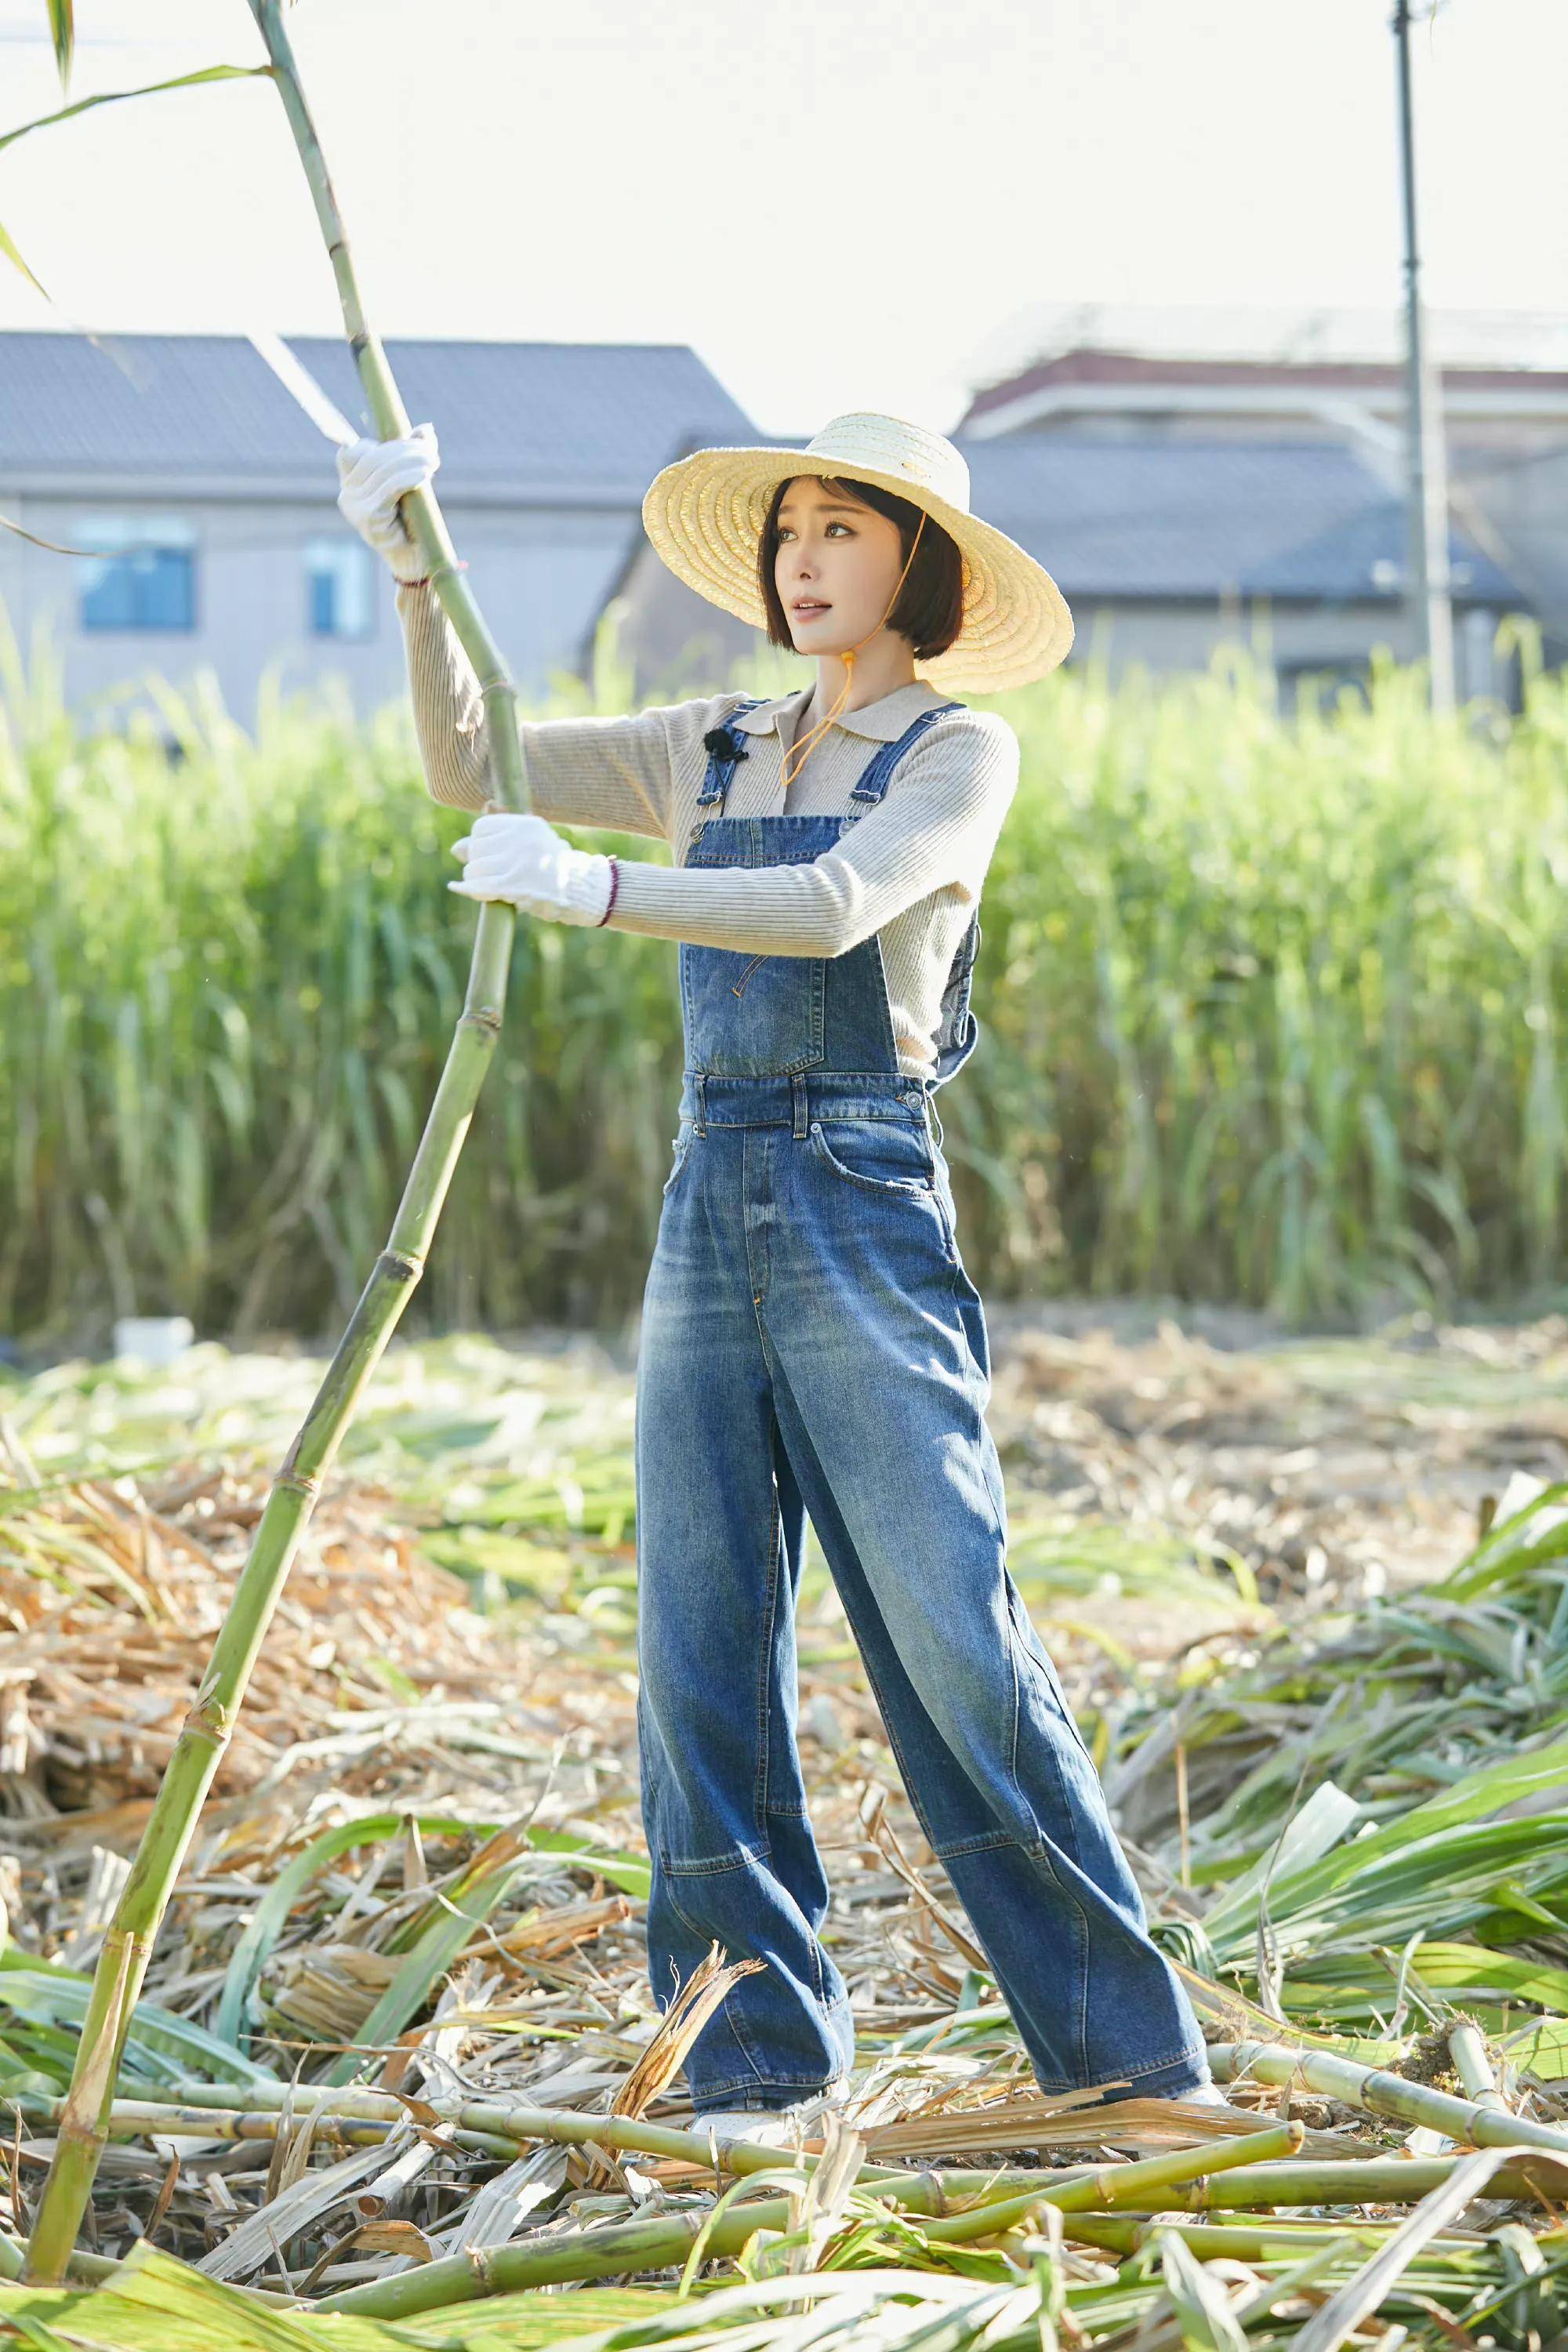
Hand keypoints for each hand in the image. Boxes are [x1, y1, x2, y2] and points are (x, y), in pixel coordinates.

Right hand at [335, 424, 438, 581]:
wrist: (417, 561)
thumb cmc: (413, 521)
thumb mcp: (411, 482)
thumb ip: (413, 455)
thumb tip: (427, 428)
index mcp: (350, 485)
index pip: (352, 452)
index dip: (378, 444)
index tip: (408, 445)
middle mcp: (347, 495)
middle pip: (371, 458)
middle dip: (403, 449)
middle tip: (429, 449)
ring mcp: (354, 508)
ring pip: (381, 471)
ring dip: (410, 461)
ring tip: (431, 462)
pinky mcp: (368, 518)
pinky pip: (389, 489)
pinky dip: (408, 478)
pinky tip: (424, 476)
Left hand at [450, 812, 613, 924]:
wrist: (582, 890)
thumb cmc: (554, 867)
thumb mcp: (530, 843)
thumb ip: (495, 841)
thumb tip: (455, 849)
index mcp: (526, 825)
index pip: (482, 828)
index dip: (479, 843)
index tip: (488, 855)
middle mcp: (521, 840)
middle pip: (476, 849)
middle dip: (477, 863)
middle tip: (493, 874)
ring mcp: (519, 863)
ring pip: (475, 869)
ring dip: (475, 879)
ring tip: (490, 885)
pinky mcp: (516, 886)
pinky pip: (479, 886)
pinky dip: (466, 888)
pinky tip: (456, 887)